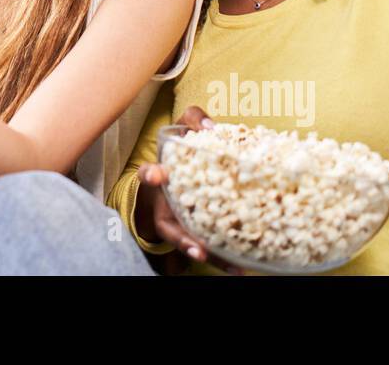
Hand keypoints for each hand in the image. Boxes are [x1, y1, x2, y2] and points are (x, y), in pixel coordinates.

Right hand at [135, 105, 245, 274]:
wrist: (173, 175)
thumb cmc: (179, 151)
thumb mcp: (182, 130)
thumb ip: (192, 120)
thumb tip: (211, 126)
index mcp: (161, 176)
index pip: (149, 175)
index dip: (151, 176)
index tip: (155, 176)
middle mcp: (166, 204)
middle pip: (166, 224)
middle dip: (180, 236)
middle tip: (193, 248)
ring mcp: (178, 222)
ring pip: (187, 244)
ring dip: (202, 255)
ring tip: (218, 265)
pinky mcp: (193, 233)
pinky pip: (205, 248)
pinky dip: (219, 259)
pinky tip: (238, 268)